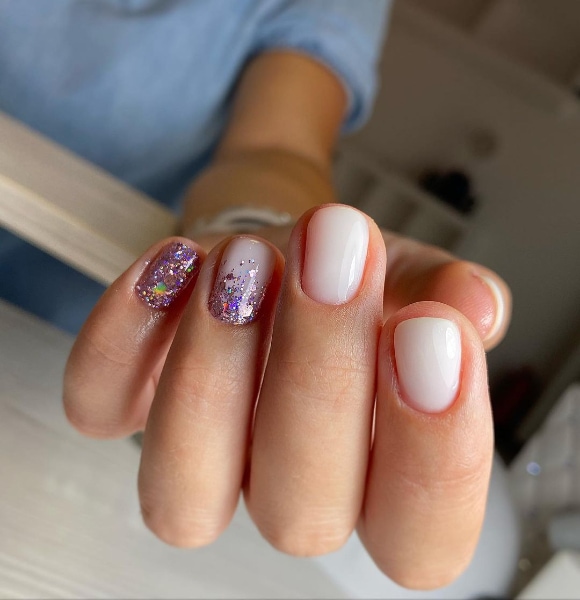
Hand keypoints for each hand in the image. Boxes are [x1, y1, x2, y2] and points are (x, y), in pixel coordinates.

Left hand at [64, 204, 509, 589]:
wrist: (277, 251)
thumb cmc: (346, 279)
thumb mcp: (410, 280)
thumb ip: (445, 293)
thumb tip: (470, 304)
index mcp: (378, 480)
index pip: (420, 534)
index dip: (433, 452)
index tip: (433, 337)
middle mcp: (285, 487)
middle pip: (296, 510)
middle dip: (319, 375)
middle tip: (337, 256)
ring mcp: (199, 456)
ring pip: (181, 490)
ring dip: (214, 370)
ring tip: (249, 262)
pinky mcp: (126, 405)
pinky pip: (98, 404)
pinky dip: (123, 335)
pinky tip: (172, 264)